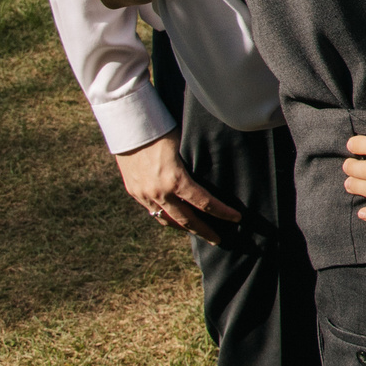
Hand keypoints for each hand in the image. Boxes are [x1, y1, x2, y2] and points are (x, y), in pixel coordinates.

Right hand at [115, 134, 240, 244]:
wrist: (128, 125)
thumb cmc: (162, 130)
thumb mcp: (185, 146)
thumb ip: (196, 163)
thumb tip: (217, 171)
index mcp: (176, 181)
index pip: (205, 204)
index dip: (222, 213)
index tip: (237, 218)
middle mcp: (159, 192)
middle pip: (186, 220)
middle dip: (204, 231)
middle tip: (218, 240)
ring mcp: (144, 194)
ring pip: (167, 220)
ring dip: (183, 227)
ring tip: (196, 231)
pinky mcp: (134, 191)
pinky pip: (152, 211)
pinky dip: (166, 217)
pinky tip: (174, 219)